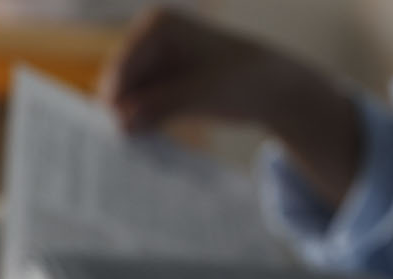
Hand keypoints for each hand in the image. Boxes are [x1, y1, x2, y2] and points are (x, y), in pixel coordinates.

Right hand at [99, 7, 360, 204]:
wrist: (274, 87)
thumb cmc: (239, 83)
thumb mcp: (194, 97)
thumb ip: (154, 108)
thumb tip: (119, 125)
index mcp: (156, 25)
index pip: (121, 67)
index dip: (117, 102)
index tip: (121, 133)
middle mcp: (151, 34)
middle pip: (121, 79)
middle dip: (125, 109)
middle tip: (132, 140)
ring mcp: (156, 54)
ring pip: (130, 92)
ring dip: (135, 116)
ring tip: (146, 137)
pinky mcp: (164, 75)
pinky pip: (143, 99)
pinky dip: (147, 116)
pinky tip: (154, 132)